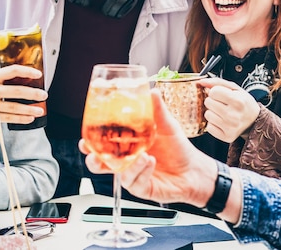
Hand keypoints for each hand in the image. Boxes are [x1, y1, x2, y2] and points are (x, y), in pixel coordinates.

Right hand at [0, 64, 46, 128]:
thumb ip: (6, 81)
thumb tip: (31, 82)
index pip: (12, 71)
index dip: (26, 71)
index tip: (39, 74)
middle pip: (15, 91)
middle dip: (32, 93)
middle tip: (44, 95)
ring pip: (13, 107)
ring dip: (29, 109)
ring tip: (40, 110)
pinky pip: (9, 118)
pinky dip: (21, 118)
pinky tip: (30, 118)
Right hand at [80, 90, 213, 205]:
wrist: (194, 170)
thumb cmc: (177, 148)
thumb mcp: (166, 125)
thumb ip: (157, 110)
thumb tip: (152, 91)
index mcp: (126, 145)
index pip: (102, 143)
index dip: (91, 142)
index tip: (85, 137)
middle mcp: (126, 161)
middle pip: (100, 163)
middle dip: (94, 160)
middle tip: (95, 154)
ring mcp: (133, 175)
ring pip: (118, 174)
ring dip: (127, 165)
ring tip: (141, 155)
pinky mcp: (142, 188)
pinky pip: (135, 182)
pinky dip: (142, 171)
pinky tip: (150, 162)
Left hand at [199, 77, 259, 142]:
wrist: (254, 120)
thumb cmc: (243, 103)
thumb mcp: (235, 89)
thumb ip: (217, 82)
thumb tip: (201, 81)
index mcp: (238, 101)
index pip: (213, 92)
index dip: (215, 92)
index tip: (222, 95)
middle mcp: (234, 116)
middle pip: (208, 102)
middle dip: (213, 101)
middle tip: (222, 104)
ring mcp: (230, 128)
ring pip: (207, 115)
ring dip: (212, 112)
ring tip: (222, 113)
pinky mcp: (226, 137)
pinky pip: (209, 127)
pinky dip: (213, 124)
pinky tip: (222, 122)